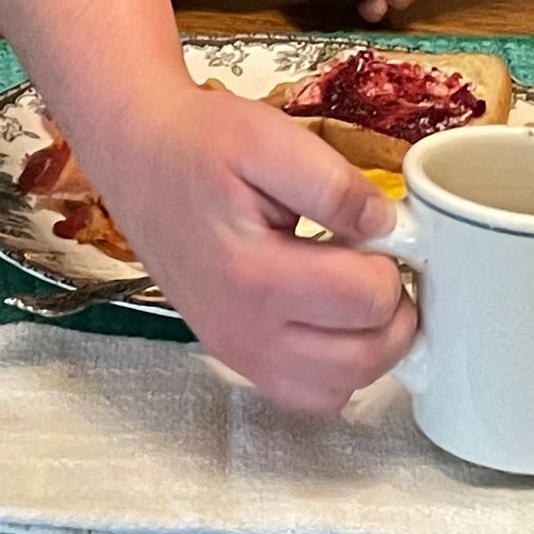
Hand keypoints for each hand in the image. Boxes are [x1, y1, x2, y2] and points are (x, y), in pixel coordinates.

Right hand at [91, 80, 415, 410]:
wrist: (138, 156)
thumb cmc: (198, 144)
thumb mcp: (268, 138)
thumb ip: (333, 184)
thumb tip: (387, 226)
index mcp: (254, 275)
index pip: (366, 299)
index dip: (393, 261)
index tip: (384, 230)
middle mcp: (244, 330)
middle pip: (364, 358)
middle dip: (394, 312)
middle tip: (384, 263)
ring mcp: (236, 350)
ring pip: (340, 389)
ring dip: (372, 348)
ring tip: (361, 292)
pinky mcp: (234, 354)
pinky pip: (307, 395)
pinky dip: (337, 370)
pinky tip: (334, 319)